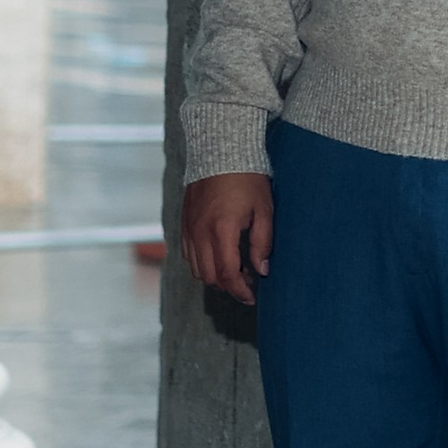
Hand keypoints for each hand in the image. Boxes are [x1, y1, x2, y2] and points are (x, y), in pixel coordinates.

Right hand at [183, 172, 273, 305]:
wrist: (220, 150)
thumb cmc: (247, 178)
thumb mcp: (264, 208)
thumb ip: (263, 242)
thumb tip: (262, 270)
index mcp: (221, 230)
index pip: (227, 274)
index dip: (240, 291)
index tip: (253, 297)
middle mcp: (200, 233)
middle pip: (209, 277)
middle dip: (229, 286)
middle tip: (249, 281)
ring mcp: (189, 228)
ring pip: (196, 269)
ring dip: (214, 276)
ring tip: (236, 268)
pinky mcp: (184, 222)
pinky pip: (188, 254)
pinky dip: (202, 263)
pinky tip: (219, 255)